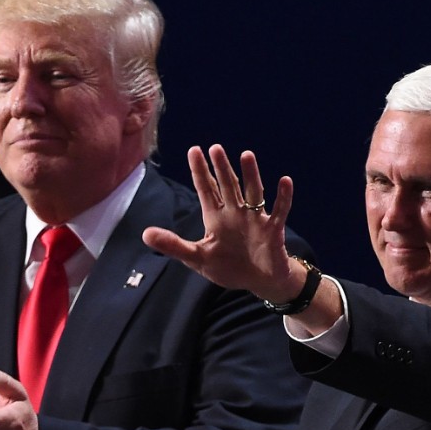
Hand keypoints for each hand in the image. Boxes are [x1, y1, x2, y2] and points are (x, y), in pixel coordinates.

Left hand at [142, 144, 302, 302]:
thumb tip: (145, 234)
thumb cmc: (229, 266)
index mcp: (216, 217)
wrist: (259, 282)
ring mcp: (255, 219)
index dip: (200, 171)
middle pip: (228, 186)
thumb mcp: (197, 257)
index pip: (206, 189)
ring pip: (253, 192)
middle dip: (221, 168)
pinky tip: (285, 181)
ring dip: (251, 175)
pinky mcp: (272, 230)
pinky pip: (279, 211)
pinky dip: (282, 197)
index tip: (194, 150)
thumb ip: (173, 245)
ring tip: (247, 155)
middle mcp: (235, 213)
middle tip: (215, 148)